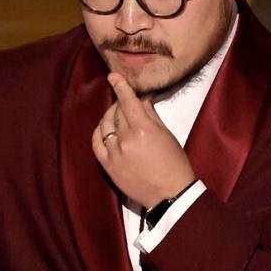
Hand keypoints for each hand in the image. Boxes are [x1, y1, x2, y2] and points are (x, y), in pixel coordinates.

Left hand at [92, 72, 194, 209]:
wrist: (169, 194)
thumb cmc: (174, 163)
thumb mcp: (167, 135)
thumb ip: (151, 115)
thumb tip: (141, 100)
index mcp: (143, 130)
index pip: (128, 102)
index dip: (120, 87)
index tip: (113, 76)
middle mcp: (125, 139)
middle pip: (116, 112)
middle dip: (120, 103)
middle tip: (125, 102)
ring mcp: (114, 153)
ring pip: (104, 126)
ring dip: (109, 116)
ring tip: (116, 115)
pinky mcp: (107, 165)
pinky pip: (96, 143)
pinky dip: (99, 132)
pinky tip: (104, 129)